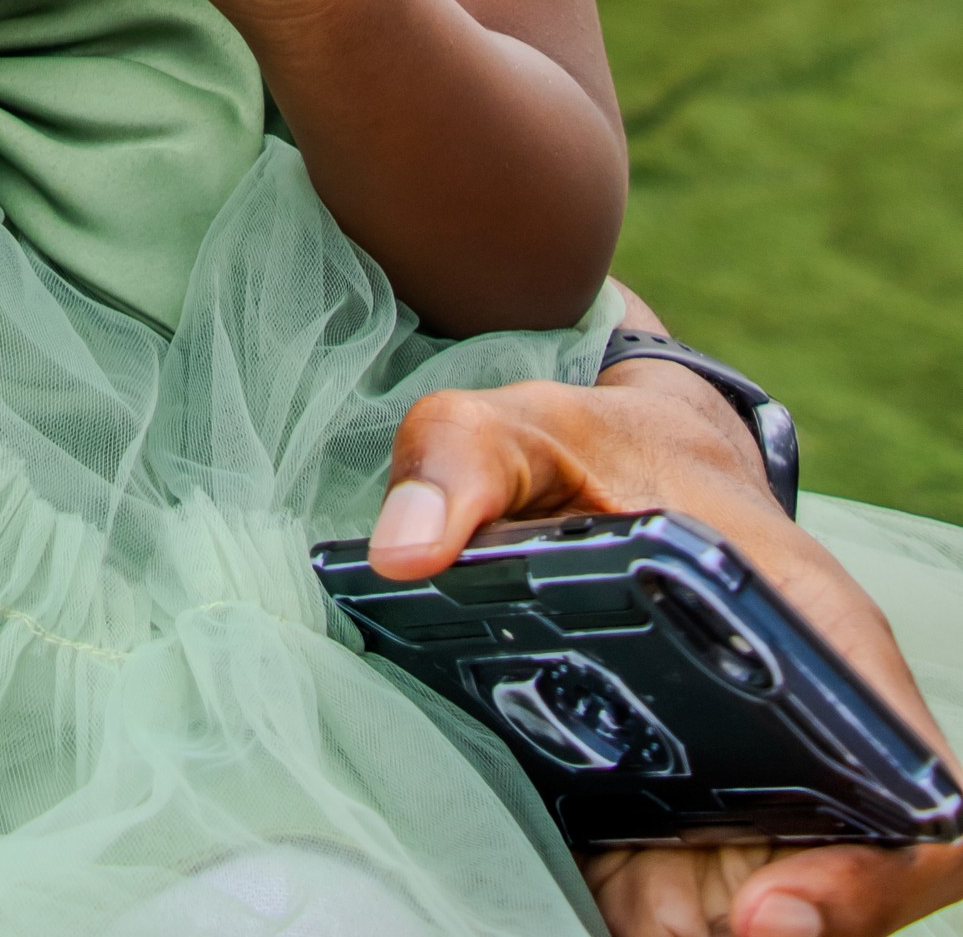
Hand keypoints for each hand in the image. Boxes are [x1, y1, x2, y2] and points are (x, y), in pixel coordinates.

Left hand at [365, 368, 962, 936]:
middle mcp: (808, 737)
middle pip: (830, 882)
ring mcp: (745, 795)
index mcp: (820, 639)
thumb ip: (462, 458)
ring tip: (599, 899)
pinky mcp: (675, 827)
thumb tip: (402, 549)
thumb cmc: (593, 452)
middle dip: (752, 925)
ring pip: (739, 907)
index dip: (869, 877)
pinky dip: (623, 907)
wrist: (601, 470)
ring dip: (675, 920)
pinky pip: (668, 900)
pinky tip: (559, 883)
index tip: (771, 914)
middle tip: (652, 924)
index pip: (911, 788)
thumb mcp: (523, 425)